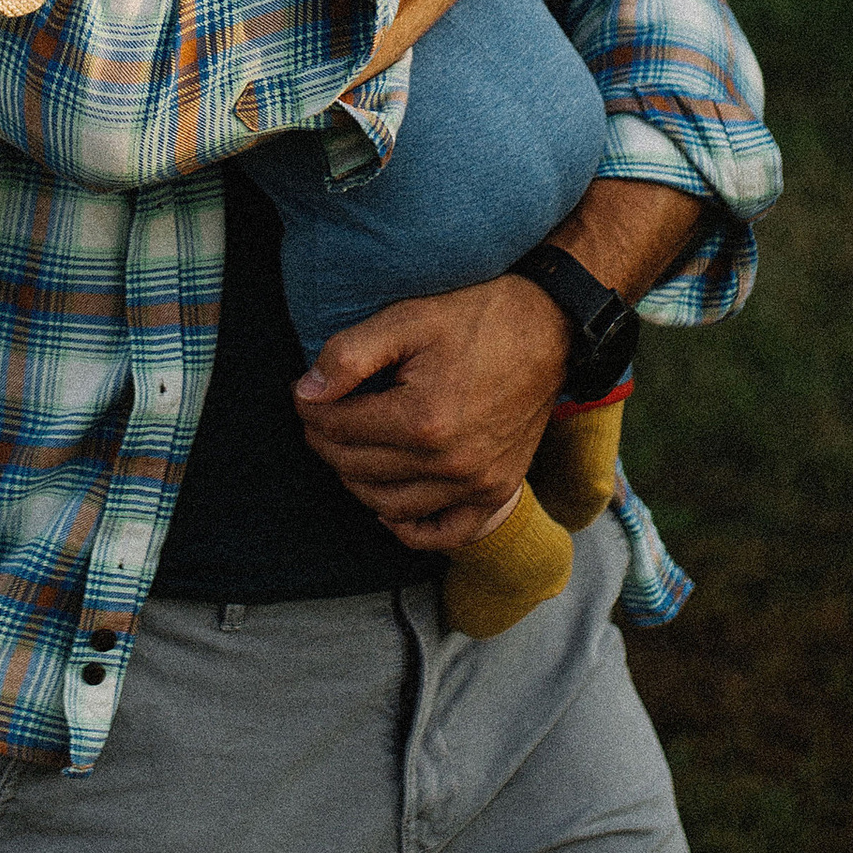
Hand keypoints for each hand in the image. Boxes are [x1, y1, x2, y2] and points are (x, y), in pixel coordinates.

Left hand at [294, 271, 569, 550]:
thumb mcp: (407, 319)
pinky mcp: (497, 491)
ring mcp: (477, 483)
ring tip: (348, 453)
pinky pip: (447, 533)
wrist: (548, 329)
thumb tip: (304, 392)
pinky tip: (389, 512)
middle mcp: (449, 462)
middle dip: (326, 443)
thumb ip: (349, 355)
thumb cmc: (476, 318)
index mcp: (422, 419)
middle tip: (319, 420)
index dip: (311, 410)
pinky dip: (412, 531)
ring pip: (390, 505)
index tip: (305, 395)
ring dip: (356, 483)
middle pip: (358, 468)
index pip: (340, 428)